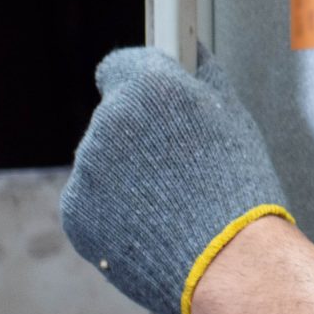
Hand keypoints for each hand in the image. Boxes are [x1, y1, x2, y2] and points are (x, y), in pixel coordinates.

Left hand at [59, 47, 292, 313]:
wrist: (226, 260)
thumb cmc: (238, 190)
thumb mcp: (236, 117)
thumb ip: (205, 76)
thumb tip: (195, 53)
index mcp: (149, 89)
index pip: (121, 65)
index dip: (143, 81)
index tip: (155, 98)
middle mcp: (110, 123)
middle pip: (114, 116)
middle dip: (139, 133)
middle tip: (179, 161)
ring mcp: (86, 171)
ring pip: (102, 161)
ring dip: (126, 173)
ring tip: (171, 198)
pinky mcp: (75, 213)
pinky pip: (92, 200)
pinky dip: (114, 209)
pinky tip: (151, 221)